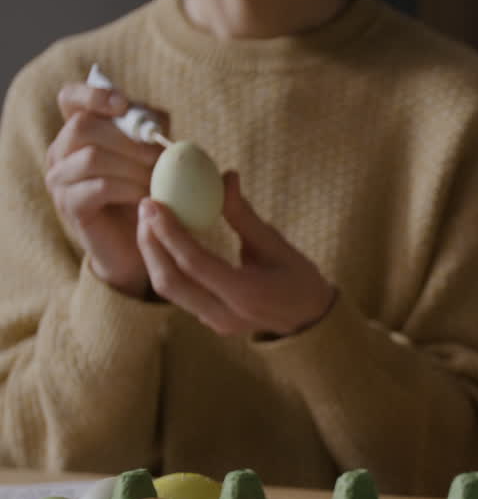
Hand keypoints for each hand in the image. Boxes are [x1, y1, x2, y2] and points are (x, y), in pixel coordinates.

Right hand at [45, 83, 162, 297]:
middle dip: (128, 138)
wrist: (140, 242)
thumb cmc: (147, 193)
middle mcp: (61, 152)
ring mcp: (60, 180)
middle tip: (161, 156)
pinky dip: (129, 188)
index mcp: (79, 132)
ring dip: (132, 165)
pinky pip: (98, 187)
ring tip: (157, 179)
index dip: (93, 94)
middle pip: (82, 126)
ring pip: (91, 157)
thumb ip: (150, 132)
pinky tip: (149, 197)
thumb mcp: (152, 156)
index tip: (123, 104)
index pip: (70, 98)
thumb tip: (157, 121)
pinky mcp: (70, 206)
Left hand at [137, 171, 336, 336]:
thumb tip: (226, 176)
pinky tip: (164, 241)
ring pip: (168, 289)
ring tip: (150, 222)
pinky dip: (166, 265)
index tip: (153, 203)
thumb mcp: (277, 244)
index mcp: (246, 294)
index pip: (195, 262)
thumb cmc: (299, 277)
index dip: (169, 231)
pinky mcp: (209, 321)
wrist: (310, 319)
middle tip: (146, 208)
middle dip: (151, 243)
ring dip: (153, 254)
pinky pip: (178, 293)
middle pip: (170, 281)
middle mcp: (226, 314)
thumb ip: (244, 215)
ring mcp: (215, 322)